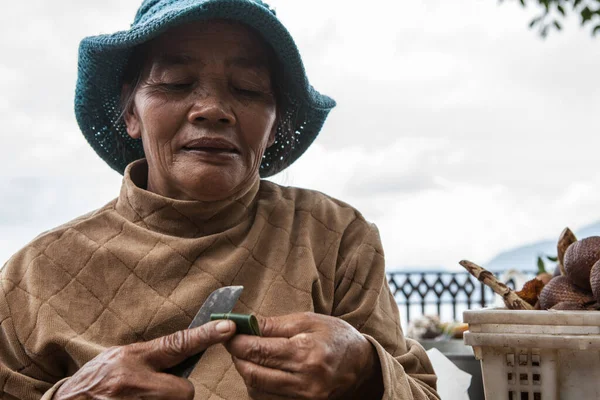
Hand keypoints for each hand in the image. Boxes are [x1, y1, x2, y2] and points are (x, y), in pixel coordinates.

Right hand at [54, 319, 235, 399]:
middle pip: (184, 391)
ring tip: (137, 398)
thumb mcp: (122, 358)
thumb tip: (186, 350)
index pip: (177, 343)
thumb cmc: (96, 379)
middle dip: (176, 394)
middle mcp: (133, 380)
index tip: (228, 327)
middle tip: (153, 392)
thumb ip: (151, 357)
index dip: (205, 335)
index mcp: (134, 357)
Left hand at [225, 312, 381, 399]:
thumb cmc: (335, 336)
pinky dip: (258, 386)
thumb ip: (275, 325)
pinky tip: (262, 370)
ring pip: (257, 389)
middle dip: (238, 358)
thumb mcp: (308, 320)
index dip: (237, 342)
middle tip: (234, 343)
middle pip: (253, 373)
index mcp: (305, 353)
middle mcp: (304, 380)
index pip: (258, 351)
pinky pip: (269, 399)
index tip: (227, 332)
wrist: (361, 363)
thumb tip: (245, 323)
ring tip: (249, 355)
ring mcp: (304, 397)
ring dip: (247, 372)